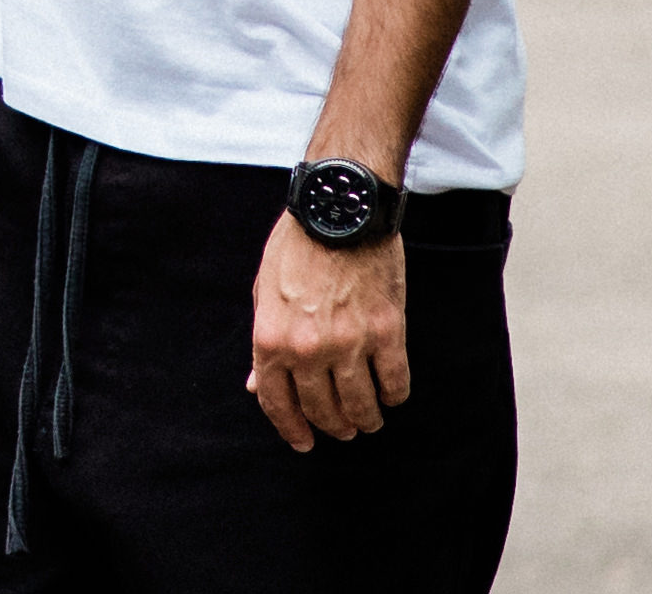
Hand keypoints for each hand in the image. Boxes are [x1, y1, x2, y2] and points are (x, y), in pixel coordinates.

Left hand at [248, 217, 411, 451]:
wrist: (340, 210)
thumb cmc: (297, 247)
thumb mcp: (264, 293)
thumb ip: (263, 344)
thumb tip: (256, 384)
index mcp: (271, 340)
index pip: (277, 403)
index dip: (291, 429)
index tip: (304, 442)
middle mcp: (308, 350)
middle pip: (322, 411)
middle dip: (333, 427)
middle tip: (343, 429)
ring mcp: (350, 343)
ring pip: (360, 406)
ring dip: (366, 420)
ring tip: (369, 420)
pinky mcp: (387, 332)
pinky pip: (395, 382)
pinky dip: (394, 395)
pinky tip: (392, 394)